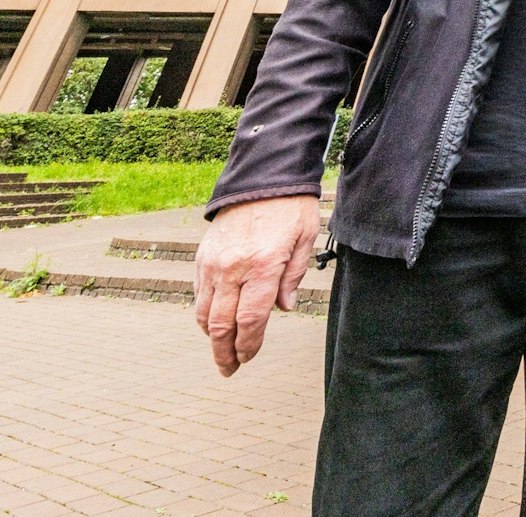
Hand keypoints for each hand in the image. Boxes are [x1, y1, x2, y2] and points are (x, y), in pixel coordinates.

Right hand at [192, 195, 321, 376]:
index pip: (250, 319)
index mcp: (262, 266)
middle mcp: (233, 268)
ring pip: (204, 312)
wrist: (261, 177)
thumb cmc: (291, 208)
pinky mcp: (203, 257)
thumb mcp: (306, 240)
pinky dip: (204, 314)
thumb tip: (282, 310)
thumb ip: (294, 278)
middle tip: (229, 369)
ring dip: (211, 338)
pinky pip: (198, 294)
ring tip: (222, 353)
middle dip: (225, 352)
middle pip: (221, 324)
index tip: (250, 358)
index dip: (249, 344)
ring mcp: (213, 263)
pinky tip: (215, 323)